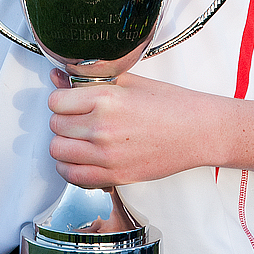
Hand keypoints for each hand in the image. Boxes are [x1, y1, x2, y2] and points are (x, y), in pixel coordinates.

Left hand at [47, 68, 205, 187]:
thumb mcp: (129, 81)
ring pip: (58, 152)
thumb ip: (89, 80)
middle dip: (63, 120)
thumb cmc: (170, 105)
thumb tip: (58, 77)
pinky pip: (73, 177)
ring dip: (64, 144)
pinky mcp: (114, 176)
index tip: (69, 101)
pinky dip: (70, 168)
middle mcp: (102, 127)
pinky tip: (81, 158)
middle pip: (55, 126)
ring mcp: (107, 155)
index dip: (61, 99)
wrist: (198, 131)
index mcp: (106, 98)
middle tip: (78, 118)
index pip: (56, 101)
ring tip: (78, 138)